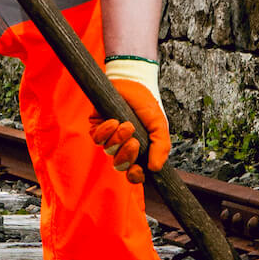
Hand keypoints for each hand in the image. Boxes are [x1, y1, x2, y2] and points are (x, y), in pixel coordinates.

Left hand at [92, 57, 170, 183]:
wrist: (134, 83)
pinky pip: (96, 138)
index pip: (135, 173)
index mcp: (140, 150)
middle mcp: (123, 146)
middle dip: (127, 156)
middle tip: (135, 142)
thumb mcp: (159, 125)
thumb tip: (155, 168)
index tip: (136, 171)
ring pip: (109, 151)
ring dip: (118, 139)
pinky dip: (105, 131)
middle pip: (120, 165)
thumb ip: (162, 146)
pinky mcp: (97, 126)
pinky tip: (113, 121)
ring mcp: (110, 137)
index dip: (134, 176)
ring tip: (126, 124)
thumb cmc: (147, 104)